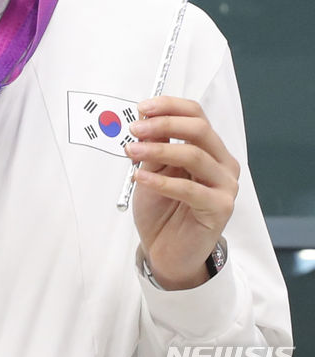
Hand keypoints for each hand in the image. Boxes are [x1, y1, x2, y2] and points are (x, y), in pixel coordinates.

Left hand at [125, 95, 239, 289]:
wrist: (167, 250)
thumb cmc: (162, 207)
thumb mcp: (151, 168)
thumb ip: (153, 144)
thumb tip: (145, 116)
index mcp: (209, 148)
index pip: (195, 114)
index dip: (169, 107)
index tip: (142, 108)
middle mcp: (222, 163)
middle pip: (199, 129)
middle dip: (164, 124)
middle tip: (135, 129)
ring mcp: (225, 186)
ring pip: (194, 155)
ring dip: (158, 150)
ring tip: (132, 151)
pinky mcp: (221, 208)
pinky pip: (190, 189)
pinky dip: (161, 181)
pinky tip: (139, 178)